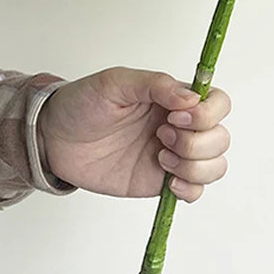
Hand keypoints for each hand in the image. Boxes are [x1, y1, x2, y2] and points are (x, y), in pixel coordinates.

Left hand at [37, 66, 230, 202]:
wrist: (53, 139)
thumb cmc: (83, 103)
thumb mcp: (116, 82)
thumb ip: (155, 84)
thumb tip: (191, 97)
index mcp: (175, 98)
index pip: (218, 102)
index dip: (207, 113)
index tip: (176, 117)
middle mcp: (181, 126)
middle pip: (221, 136)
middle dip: (197, 142)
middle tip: (161, 137)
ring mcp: (174, 155)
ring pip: (215, 165)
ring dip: (195, 165)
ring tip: (160, 158)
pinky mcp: (161, 181)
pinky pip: (196, 190)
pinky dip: (191, 189)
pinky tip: (168, 181)